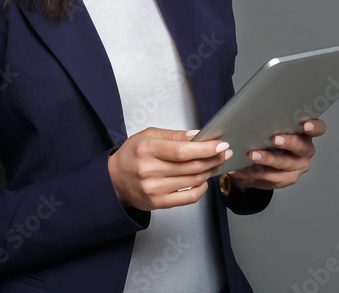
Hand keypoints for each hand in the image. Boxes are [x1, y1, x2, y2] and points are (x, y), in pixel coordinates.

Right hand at [108, 127, 231, 210]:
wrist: (114, 180)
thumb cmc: (132, 155)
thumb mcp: (147, 136)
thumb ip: (173, 135)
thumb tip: (197, 135)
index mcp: (147, 149)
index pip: (181, 150)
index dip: (205, 148)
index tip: (220, 144)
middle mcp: (150, 170)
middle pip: (191, 166)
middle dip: (213, 158)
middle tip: (224, 152)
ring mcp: (154, 189)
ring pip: (192, 181)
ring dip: (210, 171)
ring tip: (217, 163)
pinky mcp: (158, 203)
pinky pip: (188, 198)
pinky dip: (201, 188)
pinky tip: (204, 180)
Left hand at [227, 119, 325, 190]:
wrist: (264, 164)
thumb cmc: (271, 139)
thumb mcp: (274, 128)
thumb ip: (272, 121)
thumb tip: (253, 111)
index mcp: (306, 134)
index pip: (318, 128)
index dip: (314, 127)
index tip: (305, 125)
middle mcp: (306, 150)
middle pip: (302, 147)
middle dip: (288, 142)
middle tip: (275, 139)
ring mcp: (298, 166)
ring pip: (285, 163)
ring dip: (267, 159)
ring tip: (252, 155)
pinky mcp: (287, 179)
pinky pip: (271, 177)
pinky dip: (254, 172)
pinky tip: (242, 169)